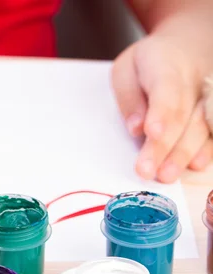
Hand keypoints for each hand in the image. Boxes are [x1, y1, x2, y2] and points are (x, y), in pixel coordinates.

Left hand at [111, 34, 212, 182]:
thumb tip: (135, 129)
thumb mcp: (127, 69)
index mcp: (166, 64)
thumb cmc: (150, 60)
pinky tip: (197, 165)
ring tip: (166, 175)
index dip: (160, 113)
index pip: (166, 90)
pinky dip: (208, 148)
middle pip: (181, 115)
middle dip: (164, 146)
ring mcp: (211, 94)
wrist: (191, 41)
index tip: (151, 133)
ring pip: (201, 125)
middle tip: (147, 171)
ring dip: (184, 153)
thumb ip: (129, 98)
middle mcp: (195, 79)